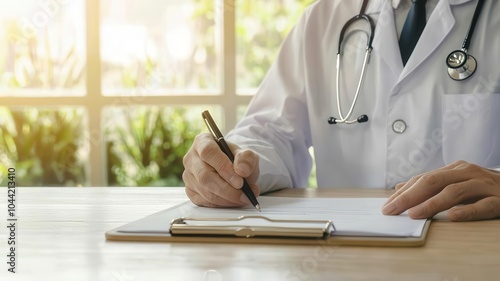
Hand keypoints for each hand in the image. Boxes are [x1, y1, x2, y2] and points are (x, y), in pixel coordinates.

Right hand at [182, 133, 259, 207]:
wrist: (232, 170)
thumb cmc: (236, 160)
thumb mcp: (246, 154)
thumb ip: (247, 158)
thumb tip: (242, 170)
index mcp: (202, 142)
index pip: (208, 153)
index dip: (223, 168)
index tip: (240, 181)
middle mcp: (191, 158)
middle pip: (204, 176)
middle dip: (227, 189)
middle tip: (244, 195)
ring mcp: (188, 175)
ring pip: (205, 191)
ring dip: (226, 199)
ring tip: (243, 198)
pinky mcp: (190, 190)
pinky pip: (204, 201)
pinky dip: (221, 204)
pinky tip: (232, 201)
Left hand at [382, 160, 499, 220]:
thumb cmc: (484, 188)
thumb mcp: (456, 183)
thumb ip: (431, 186)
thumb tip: (400, 188)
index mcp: (455, 169)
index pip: (423, 179)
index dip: (404, 192)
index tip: (387, 205)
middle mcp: (467, 173)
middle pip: (433, 182)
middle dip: (409, 196)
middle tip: (392, 209)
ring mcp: (483, 185)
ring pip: (454, 192)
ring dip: (432, 203)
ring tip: (414, 214)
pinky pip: (483, 205)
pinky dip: (467, 210)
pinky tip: (453, 216)